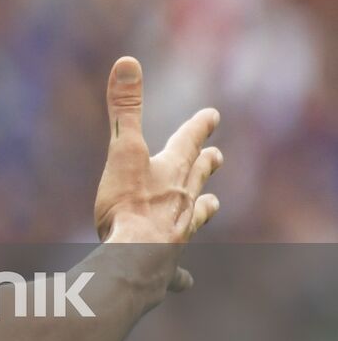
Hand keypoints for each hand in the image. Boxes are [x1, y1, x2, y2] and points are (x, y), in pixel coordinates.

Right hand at [93, 57, 222, 290]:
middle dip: (205, 165)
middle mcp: (179, 203)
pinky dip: (180, 273)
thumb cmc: (126, 205)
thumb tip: (128, 61)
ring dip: (203, 209)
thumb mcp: (122, 149)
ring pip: (194, 219)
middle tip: (217, 155)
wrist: (133, 261)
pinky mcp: (165, 267)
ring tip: (212, 204)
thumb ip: (124, 107)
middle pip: (196, 179)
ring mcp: (176, 236)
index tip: (212, 115)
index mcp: (169, 173)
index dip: (198, 127)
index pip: (187, 143)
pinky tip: (185, 279)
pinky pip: (175, 270)